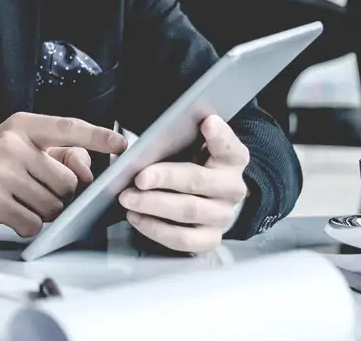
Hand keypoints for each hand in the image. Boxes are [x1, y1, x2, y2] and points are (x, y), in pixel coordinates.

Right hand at [0, 112, 126, 234]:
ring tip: (18, 204)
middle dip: (60, 196)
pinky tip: (8, 217)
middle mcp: (12, 145)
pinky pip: (33, 223)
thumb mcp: (10, 147)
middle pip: (67, 181)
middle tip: (35, 195)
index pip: (68, 128)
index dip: (98, 136)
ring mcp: (2, 173)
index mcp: (19, 127)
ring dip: (43, 213)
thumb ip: (49, 153)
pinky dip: (27, 226)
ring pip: (54, 205)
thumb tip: (86, 170)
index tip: (123, 143)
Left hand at [119, 115, 249, 253]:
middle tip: (138, 177)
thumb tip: (135, 148)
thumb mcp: (187, 148)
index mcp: (232, 159)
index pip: (229, 146)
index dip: (219, 135)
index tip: (207, 122)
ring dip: (154, 205)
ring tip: (128, 198)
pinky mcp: (210, 239)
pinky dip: (156, 229)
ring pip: (189, 211)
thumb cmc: (189, 165)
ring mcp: (223, 216)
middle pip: (199, 181)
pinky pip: (183, 239)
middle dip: (165, 178)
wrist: (204, 198)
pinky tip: (136, 217)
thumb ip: (173, 141)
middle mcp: (232, 188)